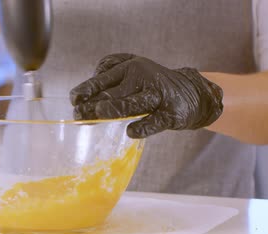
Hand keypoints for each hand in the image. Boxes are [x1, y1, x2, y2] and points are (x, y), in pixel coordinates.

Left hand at [70, 54, 223, 138]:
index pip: (104, 78)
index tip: (74, 99)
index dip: (87, 88)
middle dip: (94, 104)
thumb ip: (109, 82)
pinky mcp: (171, 114)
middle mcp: (143, 78)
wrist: (193, 93)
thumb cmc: (152, 87)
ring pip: (133, 103)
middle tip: (78, 114)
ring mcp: (157, 96)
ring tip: (99, 113)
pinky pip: (155, 121)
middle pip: (114, 92)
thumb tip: (84, 100)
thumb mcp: (132, 76)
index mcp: (130, 68)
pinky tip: (130, 131)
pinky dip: (143, 126)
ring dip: (115, 108)